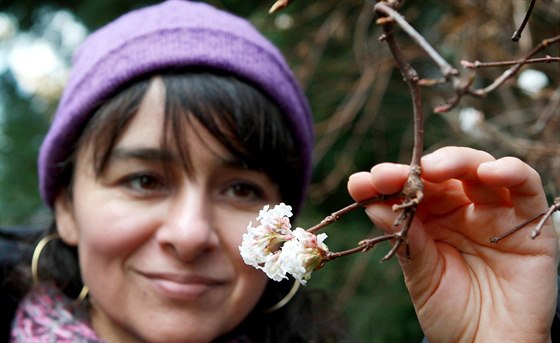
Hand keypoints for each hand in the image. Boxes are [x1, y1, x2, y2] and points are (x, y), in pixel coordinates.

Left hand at [347, 146, 557, 341]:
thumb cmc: (452, 313)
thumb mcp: (421, 275)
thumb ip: (406, 240)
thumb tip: (372, 204)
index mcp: (432, 220)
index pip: (411, 189)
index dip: (388, 181)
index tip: (362, 183)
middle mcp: (463, 210)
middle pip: (444, 173)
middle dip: (416, 170)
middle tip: (391, 176)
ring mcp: (496, 213)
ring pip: (480, 169)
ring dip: (457, 161)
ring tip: (433, 169)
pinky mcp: (530, 222)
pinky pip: (525, 185)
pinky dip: (509, 171)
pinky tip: (488, 171)